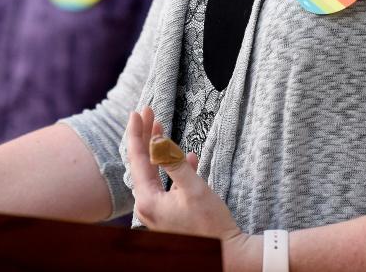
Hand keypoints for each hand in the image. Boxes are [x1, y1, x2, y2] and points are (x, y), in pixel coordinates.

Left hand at [126, 106, 243, 243]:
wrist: (227, 254)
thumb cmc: (211, 223)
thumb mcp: (193, 187)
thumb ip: (172, 162)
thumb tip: (156, 140)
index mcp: (148, 200)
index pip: (137, 158)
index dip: (138, 133)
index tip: (139, 111)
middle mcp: (146, 206)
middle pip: (142, 163)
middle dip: (146, 136)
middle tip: (149, 112)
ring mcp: (156, 211)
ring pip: (153, 171)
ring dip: (158, 149)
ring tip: (161, 126)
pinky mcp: (167, 212)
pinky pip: (164, 183)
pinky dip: (172, 167)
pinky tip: (185, 157)